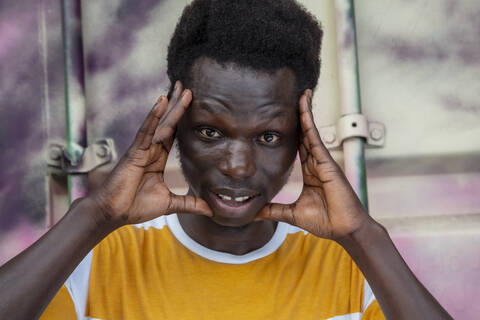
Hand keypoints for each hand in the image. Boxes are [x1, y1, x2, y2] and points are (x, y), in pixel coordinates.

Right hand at [88, 81, 211, 226]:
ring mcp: (142, 148)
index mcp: (159, 159)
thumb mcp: (170, 203)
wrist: (114, 214)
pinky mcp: (135, 151)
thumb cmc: (136, 206)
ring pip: (160, 123)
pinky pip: (146, 130)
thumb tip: (210, 210)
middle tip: (187, 86)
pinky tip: (161, 101)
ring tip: (179, 87)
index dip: (183, 119)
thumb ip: (189, 203)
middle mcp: (151, 150)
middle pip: (168, 123)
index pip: (174, 134)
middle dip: (177, 105)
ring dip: (170, 105)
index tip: (193, 105)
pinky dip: (153, 115)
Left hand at [256, 89, 369, 239]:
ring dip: (305, 111)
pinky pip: (315, 136)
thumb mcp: (292, 214)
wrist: (343, 230)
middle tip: (293, 96)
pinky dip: (309, 120)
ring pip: (310, 131)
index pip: (298, 146)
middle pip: (305, 133)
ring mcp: (322, 160)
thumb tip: (254, 213)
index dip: (292, 131)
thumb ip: (274, 210)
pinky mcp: (326, 161)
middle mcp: (316, 162)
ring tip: (301, 93)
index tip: (283, 119)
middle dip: (300, 115)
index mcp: (310, 172)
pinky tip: (304, 106)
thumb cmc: (325, 221)